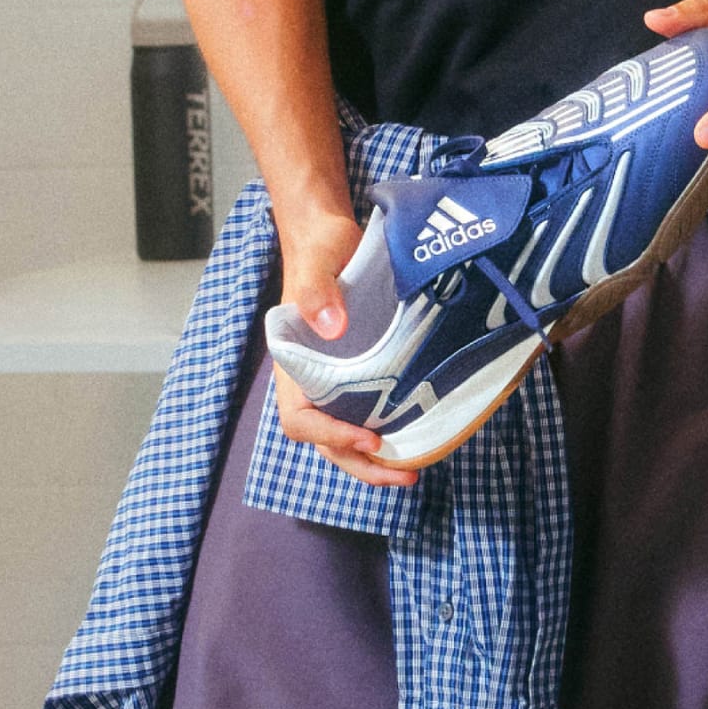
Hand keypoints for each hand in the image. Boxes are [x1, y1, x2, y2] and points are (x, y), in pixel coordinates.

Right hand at [271, 206, 420, 490]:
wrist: (330, 234)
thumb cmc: (319, 247)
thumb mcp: (318, 262)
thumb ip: (317, 291)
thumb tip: (331, 328)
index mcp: (291, 363)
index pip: (301, 419)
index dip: (332, 436)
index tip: (371, 439)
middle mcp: (308, 380)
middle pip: (325, 441)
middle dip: (360, 464)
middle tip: (406, 474)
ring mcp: (331, 380)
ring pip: (344, 435)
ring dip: (374, 459)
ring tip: (412, 470)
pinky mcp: (356, 373)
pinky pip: (364, 413)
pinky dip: (386, 433)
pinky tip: (416, 438)